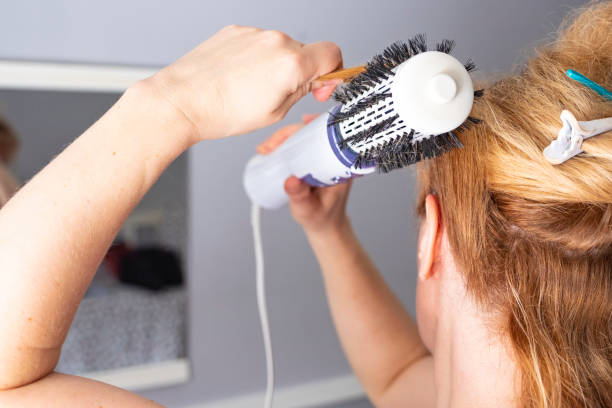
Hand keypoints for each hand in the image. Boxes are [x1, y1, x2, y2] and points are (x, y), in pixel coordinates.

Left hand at [144, 25, 341, 142]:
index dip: (333, 72)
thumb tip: (316, 81)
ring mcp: (254, 33)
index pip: (333, 54)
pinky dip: (255, 59)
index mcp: (291, 63)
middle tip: (282, 95)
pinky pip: (257, 43)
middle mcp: (275, 41)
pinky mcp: (235, 31)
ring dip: (276, 65)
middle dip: (301, 72)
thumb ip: (303, 91)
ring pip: (280, 48)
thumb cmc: (222, 112)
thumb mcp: (275, 113)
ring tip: (252, 89)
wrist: (182, 100)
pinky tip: (238, 78)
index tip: (322, 85)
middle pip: (305, 52)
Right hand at [258, 114, 351, 234]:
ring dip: (284, 138)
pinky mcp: (312, 163)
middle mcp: (333, 158)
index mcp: (341, 165)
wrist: (325, 226)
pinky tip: (275, 144)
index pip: (329, 136)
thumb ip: (301, 197)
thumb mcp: (310, 209)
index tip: (299, 123)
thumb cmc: (322, 218)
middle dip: (289, 133)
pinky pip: (300, 146)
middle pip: (312, 133)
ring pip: (304, 138)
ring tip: (267, 148)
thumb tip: (290, 180)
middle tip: (270, 146)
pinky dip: (286, 143)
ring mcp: (322, 159)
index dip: (315, 124)